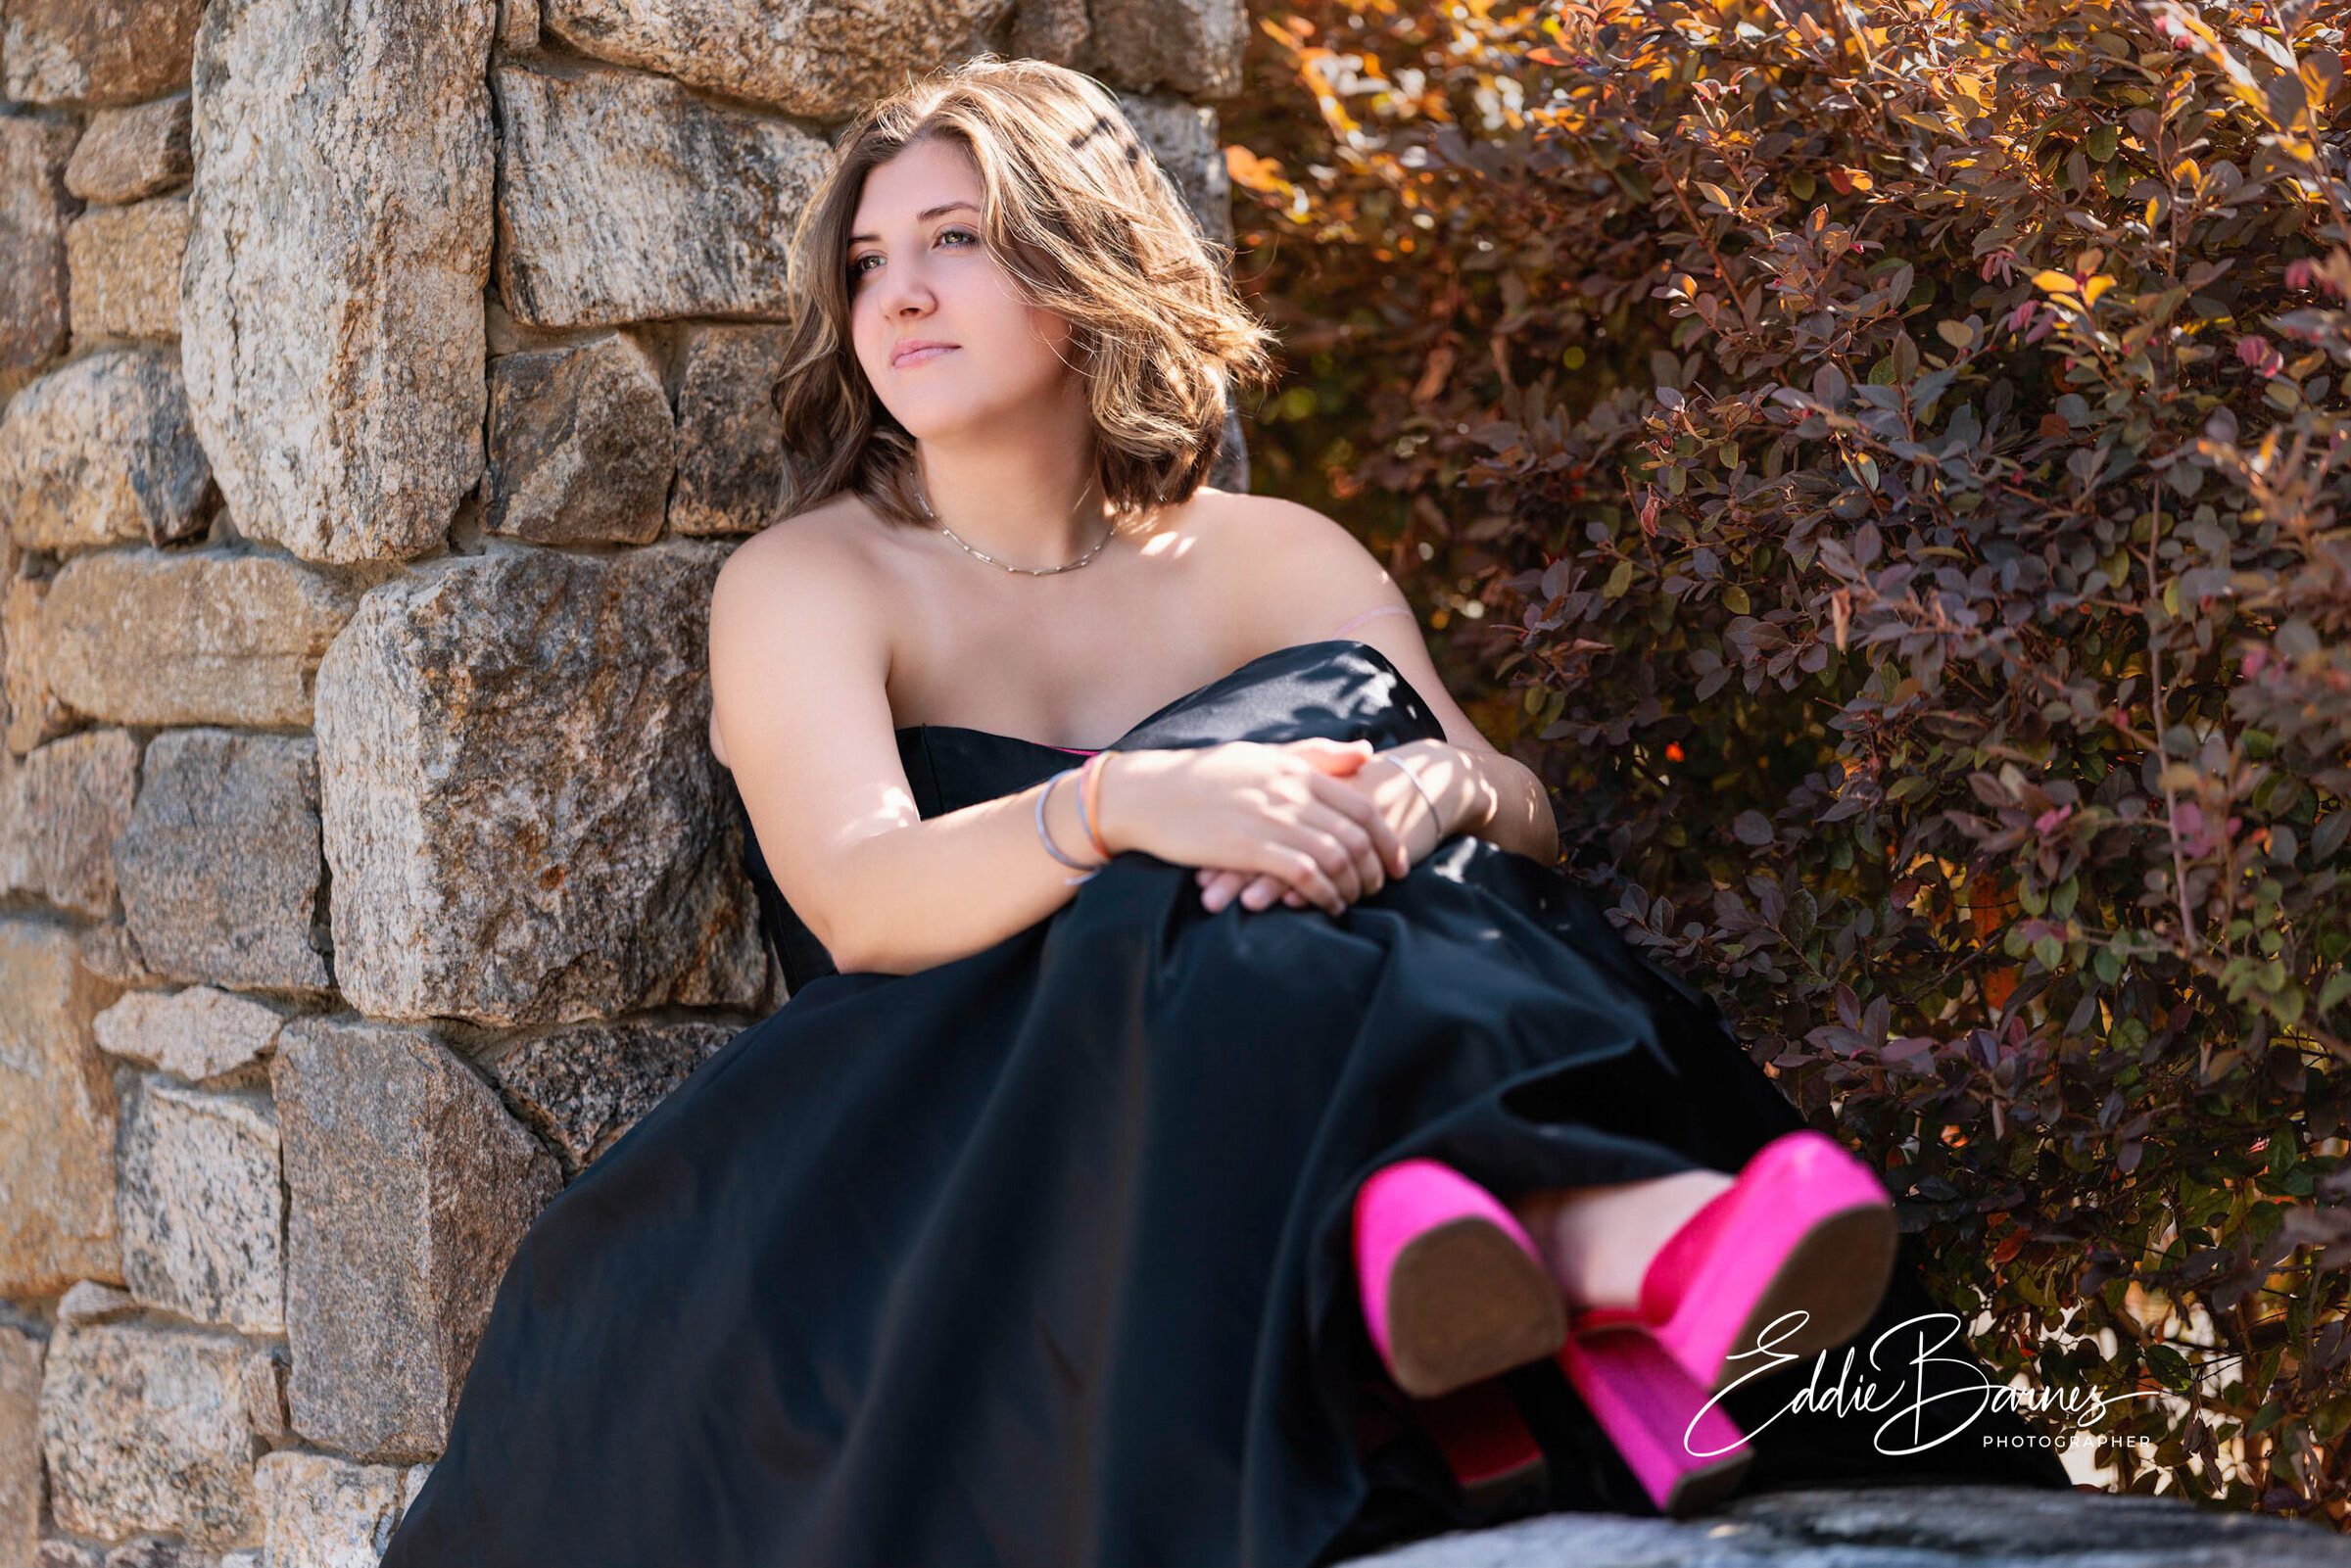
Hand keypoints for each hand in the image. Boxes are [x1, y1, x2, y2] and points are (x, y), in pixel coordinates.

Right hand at [1090, 738, 1415, 915]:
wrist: (1148, 793)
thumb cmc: (1205, 775)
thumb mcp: (1264, 754)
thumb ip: (1317, 755)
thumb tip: (1367, 752)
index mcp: (1297, 769)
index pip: (1363, 806)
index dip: (1388, 839)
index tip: (1397, 863)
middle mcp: (1289, 792)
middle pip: (1356, 835)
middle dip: (1376, 868)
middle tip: (1379, 889)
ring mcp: (1269, 820)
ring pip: (1335, 857)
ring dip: (1351, 886)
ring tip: (1353, 901)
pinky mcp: (1246, 847)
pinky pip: (1302, 874)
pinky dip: (1322, 894)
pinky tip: (1325, 906)